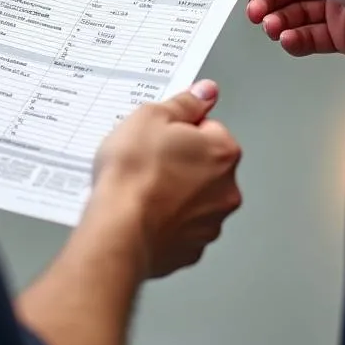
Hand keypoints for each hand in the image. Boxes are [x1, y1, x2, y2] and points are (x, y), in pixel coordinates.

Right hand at [91, 82, 241, 278]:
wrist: (118, 231)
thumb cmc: (134, 174)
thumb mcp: (151, 117)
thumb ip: (185, 103)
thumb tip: (205, 93)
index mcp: (223, 152)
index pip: (208, 128)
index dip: (179, 129)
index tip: (158, 135)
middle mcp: (226, 190)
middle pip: (204, 165)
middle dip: (179, 161)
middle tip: (146, 161)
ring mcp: (209, 224)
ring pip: (192, 198)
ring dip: (172, 192)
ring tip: (139, 189)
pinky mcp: (189, 251)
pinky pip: (178, 228)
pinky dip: (164, 221)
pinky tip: (141, 213)